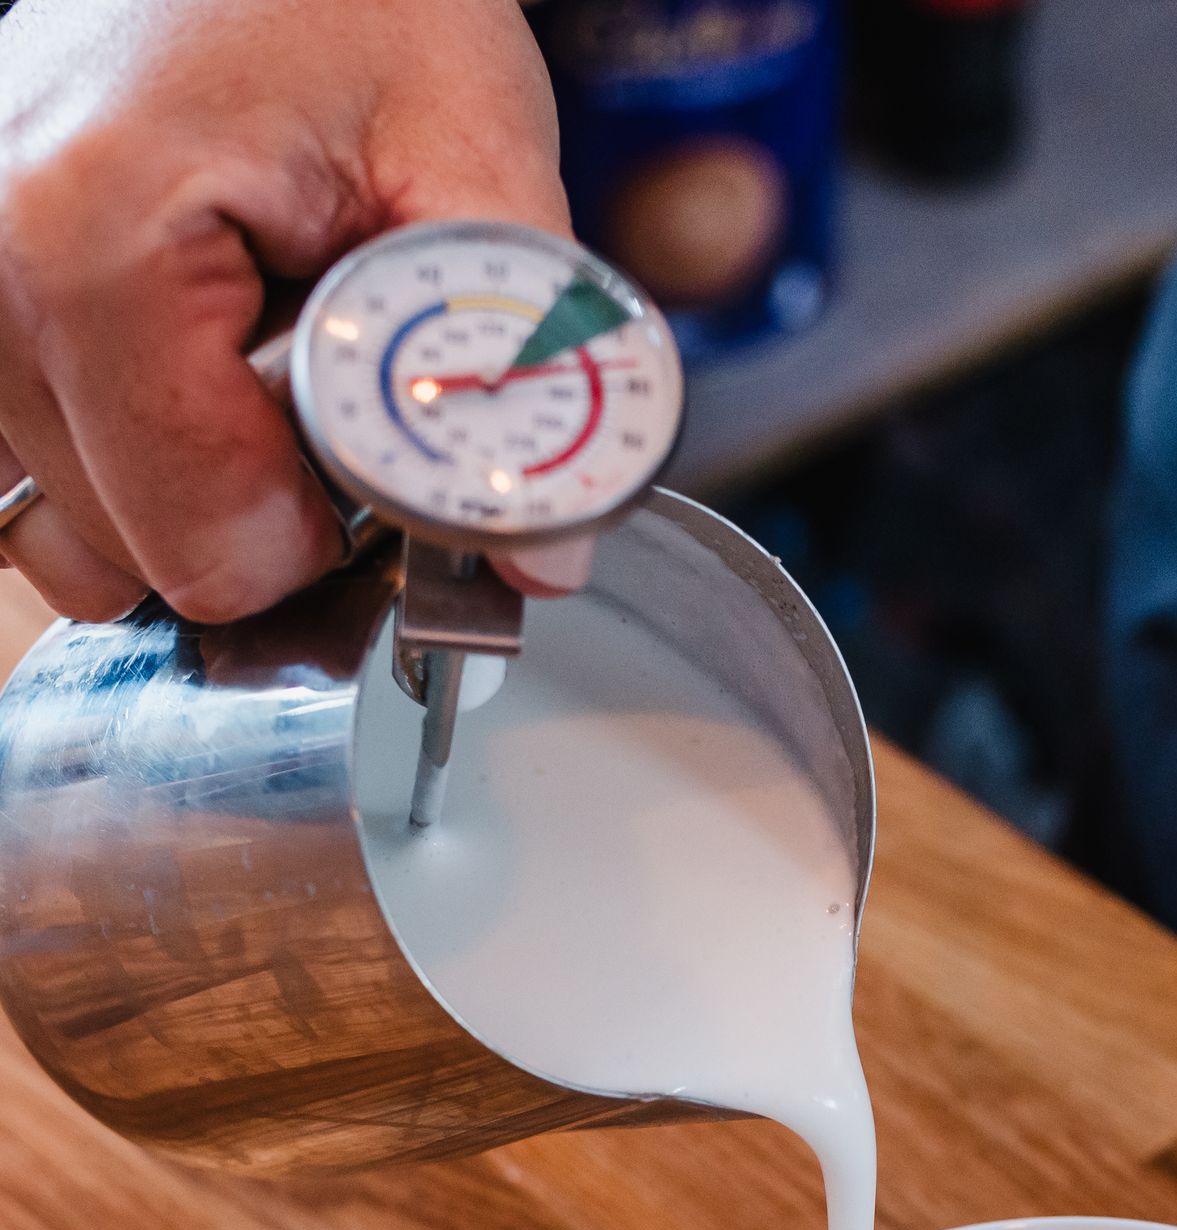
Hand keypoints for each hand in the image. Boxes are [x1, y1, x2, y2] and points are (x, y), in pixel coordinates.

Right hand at [0, 0, 589, 622]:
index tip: (377, 441)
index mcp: (93, 242)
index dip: (327, 537)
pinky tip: (183, 365)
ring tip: (244, 354)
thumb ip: (517, 352)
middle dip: (258, 506)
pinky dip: (118, 458)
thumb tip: (543, 554)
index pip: (210, 547)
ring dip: (183, 486)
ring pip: (75, 532)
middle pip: (140, 553)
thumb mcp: (472, 147)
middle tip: (317, 375)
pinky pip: (24, 478)